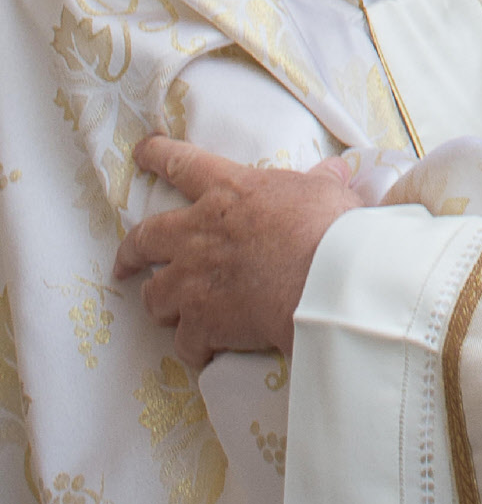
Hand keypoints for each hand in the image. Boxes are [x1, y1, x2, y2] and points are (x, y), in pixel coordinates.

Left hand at [114, 136, 359, 367]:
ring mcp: (194, 280)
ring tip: (167, 312)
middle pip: (145, 239)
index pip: (182, 164)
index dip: (157, 155)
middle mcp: (198, 233)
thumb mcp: (326, 194)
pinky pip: (184, 342)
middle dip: (130, 251)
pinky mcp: (202, 322)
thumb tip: (334, 169)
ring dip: (160, 304)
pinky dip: (193, 348)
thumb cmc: (329, 230)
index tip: (141, 151)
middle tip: (126, 261)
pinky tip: (203, 352)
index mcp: (227, 192)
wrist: (327, 282)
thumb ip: (321, 182)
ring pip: (155, 296)